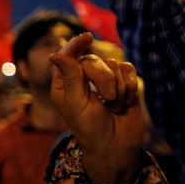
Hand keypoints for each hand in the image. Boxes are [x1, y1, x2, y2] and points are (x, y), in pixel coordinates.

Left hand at [49, 33, 143, 183]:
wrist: (116, 146)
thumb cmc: (90, 128)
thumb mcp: (76, 103)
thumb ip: (70, 76)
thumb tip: (54, 54)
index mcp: (65, 83)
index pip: (69, 55)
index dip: (76, 44)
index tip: (86, 37)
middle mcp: (83, 79)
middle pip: (94, 59)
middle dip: (103, 78)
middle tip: (106, 99)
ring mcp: (105, 80)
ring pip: (114, 64)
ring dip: (118, 87)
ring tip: (113, 106)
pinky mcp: (124, 84)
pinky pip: (129, 70)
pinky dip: (130, 85)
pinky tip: (126, 101)